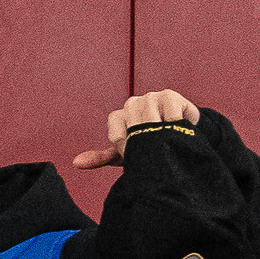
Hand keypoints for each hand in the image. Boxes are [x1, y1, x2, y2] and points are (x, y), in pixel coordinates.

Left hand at [76, 89, 199, 169]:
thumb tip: (76, 163)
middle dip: (145, 143)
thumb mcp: (126, 154)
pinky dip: (174, 126)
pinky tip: (178, 129)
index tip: (139, 153)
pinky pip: (169, 115)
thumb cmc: (150, 144)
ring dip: (160, 135)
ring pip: (150, 122)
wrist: (183, 135)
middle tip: (155, 146)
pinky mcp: (169, 96)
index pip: (116, 136)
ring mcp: (149, 98)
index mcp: (117, 117)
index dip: (129, 149)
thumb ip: (102, 158)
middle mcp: (131, 104)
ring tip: (167, 138)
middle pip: (133, 129)